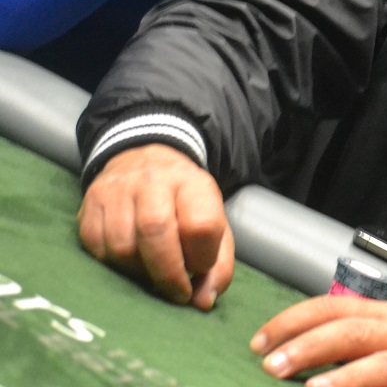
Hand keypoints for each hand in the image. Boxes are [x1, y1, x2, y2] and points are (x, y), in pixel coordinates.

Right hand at [77, 144, 232, 309]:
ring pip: (122, 246)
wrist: (144, 163)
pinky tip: (131, 261)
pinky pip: (97, 249)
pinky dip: (115, 265)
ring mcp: (117, 191)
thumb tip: (203, 302)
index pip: (201, 224)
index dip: (202, 257)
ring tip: (153, 272)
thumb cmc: (184, 204)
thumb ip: (218, 267)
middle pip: (155, 231)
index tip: (201, 270)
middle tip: (177, 293)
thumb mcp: (214, 225)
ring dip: (140, 272)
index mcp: (193, 183)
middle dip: (167, 274)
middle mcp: (153, 181)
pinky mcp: (90, 204)